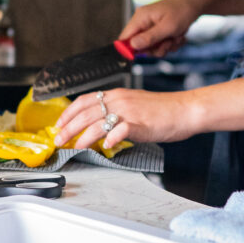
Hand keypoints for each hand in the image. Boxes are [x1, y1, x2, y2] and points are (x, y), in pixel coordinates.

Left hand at [53, 87, 197, 151]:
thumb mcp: (134, 105)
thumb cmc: (162, 110)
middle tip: (59, 139)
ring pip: (98, 122)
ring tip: (74, 146)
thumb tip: (99, 124)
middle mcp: (120, 100)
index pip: (84, 100)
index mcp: (117, 94)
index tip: (59, 124)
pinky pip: (120, 130)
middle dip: (68, 127)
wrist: (185, 110)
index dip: (68, 112)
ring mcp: (130, 112)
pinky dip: (110, 139)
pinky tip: (105, 147)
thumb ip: (116, 111)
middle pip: (86, 113)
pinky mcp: (141, 124)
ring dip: (83, 136)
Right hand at [119, 0, 199, 56]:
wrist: (196, 4)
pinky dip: (171, 43)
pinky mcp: (158, 31)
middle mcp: (143, 22)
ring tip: (176, 37)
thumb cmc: (183, 10)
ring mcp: (151, 27)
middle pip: (140, 46)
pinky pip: (160, 45)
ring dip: (166, 46)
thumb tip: (133, 46)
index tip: (144, 54)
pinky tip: (178, 36)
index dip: (130, 50)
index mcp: (140, 18)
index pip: (125, 38)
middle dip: (156, 48)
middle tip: (168, 42)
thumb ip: (149, 37)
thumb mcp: (167, 27)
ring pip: (152, 47)